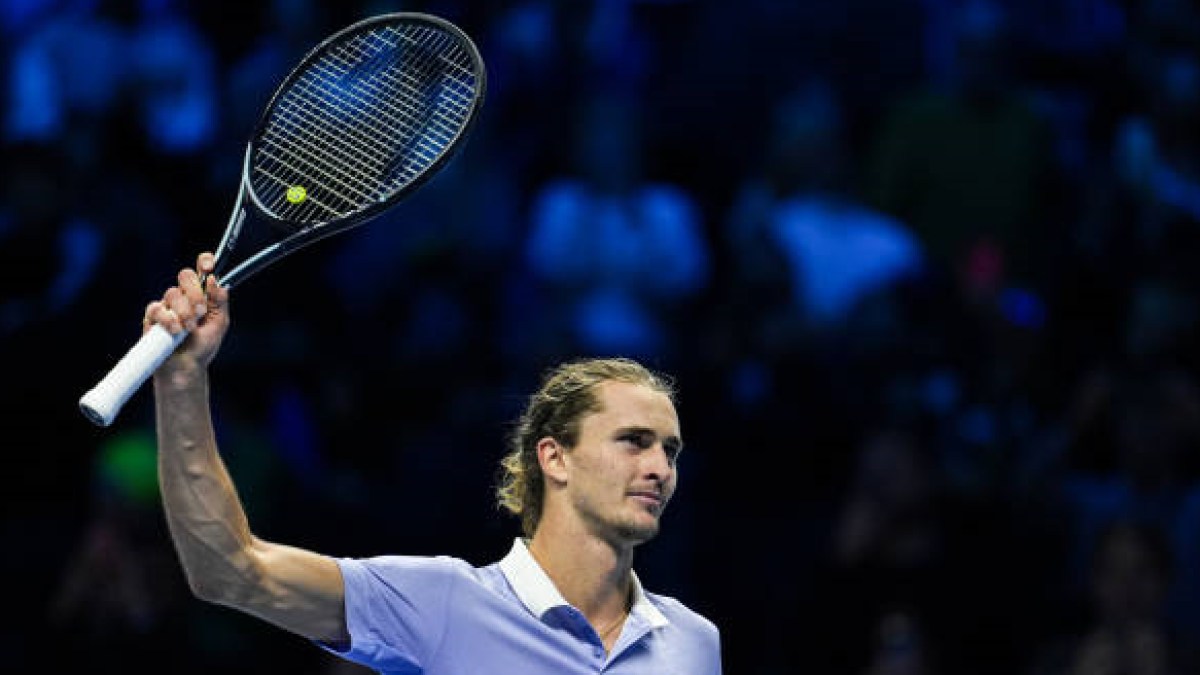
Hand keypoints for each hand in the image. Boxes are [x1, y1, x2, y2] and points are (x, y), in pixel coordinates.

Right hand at [145, 252, 229, 379]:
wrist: (186, 368)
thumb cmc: (202, 346)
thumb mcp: (219, 323)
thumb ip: (220, 301)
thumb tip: (215, 280)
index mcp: (201, 295)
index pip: (201, 270)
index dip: (204, 262)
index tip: (209, 266)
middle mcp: (183, 296)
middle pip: (185, 276)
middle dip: (194, 292)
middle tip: (201, 311)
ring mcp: (167, 305)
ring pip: (172, 293)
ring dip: (184, 311)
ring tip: (189, 328)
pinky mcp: (152, 317)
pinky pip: (156, 308)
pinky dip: (168, 319)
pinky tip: (175, 331)